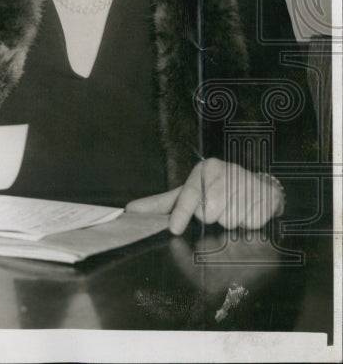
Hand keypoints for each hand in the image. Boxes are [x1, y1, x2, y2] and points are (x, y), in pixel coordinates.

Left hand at [125, 158, 283, 234]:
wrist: (259, 187)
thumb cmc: (216, 190)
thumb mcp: (189, 192)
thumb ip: (162, 204)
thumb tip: (131, 210)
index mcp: (206, 168)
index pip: (190, 193)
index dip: (181, 213)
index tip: (174, 229)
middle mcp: (227, 171)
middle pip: (209, 212)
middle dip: (211, 217)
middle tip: (218, 208)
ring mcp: (248, 183)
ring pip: (229, 220)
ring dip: (229, 221)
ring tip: (233, 208)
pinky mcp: (266, 197)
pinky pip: (249, 224)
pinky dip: (247, 224)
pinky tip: (248, 211)